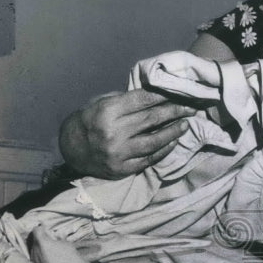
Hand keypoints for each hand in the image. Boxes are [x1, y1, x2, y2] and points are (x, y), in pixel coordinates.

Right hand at [59, 88, 194, 178]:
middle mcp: (113, 132)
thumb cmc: (89, 120)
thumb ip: (126, 100)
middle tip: (191, 107)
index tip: (179, 92)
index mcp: (107, 111)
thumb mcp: (101, 102)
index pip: (143, 100)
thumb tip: (156, 95)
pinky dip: (163, 150)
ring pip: (154, 141)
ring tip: (185, 124)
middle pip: (151, 119)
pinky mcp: (122, 169)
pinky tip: (172, 142)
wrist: (71, 149)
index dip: (164, 96)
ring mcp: (118, 153)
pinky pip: (148, 159)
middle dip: (174, 111)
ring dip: (173, 132)